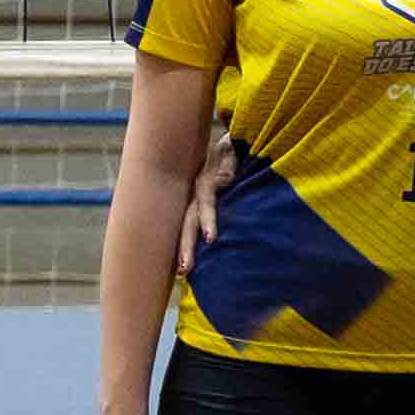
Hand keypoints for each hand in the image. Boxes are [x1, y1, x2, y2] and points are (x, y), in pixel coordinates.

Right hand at [175, 129, 235, 276]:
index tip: (212, 240)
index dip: (208, 221)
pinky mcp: (198, 203)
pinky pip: (193, 224)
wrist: (226, 141)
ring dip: (184, 250)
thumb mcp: (232, 148)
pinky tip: (184, 264)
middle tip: (185, 270)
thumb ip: (229, 163)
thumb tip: (225, 180)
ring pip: (187, 227)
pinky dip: (190, 242)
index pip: (206, 205)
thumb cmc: (232, 146)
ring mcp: (194, 200)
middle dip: (187, 247)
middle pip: (189, 223)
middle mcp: (195, 194)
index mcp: (205, 182)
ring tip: (181, 273)